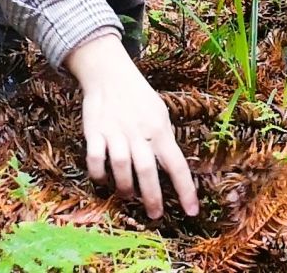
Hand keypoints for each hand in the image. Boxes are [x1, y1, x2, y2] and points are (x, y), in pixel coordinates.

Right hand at [66, 33, 198, 218]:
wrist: (108, 72)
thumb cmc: (138, 95)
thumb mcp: (159, 113)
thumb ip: (164, 139)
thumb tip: (171, 168)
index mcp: (159, 129)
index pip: (176, 164)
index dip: (185, 190)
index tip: (192, 211)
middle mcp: (138, 132)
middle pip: (147, 170)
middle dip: (152, 198)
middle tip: (155, 215)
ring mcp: (115, 132)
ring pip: (122, 167)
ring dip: (125, 187)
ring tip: (128, 195)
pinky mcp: (94, 131)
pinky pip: (95, 159)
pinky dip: (99, 174)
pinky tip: (103, 179)